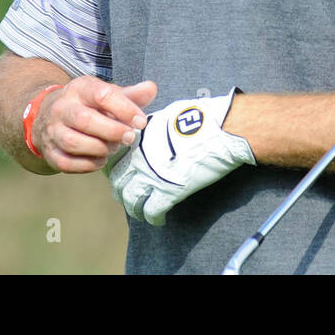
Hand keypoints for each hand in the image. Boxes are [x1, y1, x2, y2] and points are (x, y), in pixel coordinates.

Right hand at [32, 76, 157, 172]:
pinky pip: (67, 163)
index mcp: (80, 88)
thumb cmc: (88, 105)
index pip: (102, 95)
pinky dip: (88, 164)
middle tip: (129, 138)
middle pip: (85, 120)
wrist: (50, 116)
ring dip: (100, 148)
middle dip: (112, 131)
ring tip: (113, 147)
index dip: (125, 109)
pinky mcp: (50, 152)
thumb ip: (130, 94)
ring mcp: (53, 130)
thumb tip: (151, 89)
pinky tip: (100, 159)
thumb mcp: (107, 94)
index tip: (140, 121)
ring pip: (74, 142)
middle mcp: (62, 107)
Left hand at [106, 90, 254, 225]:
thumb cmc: (200, 116)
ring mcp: (153, 176)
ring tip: (139, 212)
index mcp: (138, 137)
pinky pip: (152, 211)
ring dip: (134, 208)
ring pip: (131, 199)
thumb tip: (149, 130)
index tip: (119, 174)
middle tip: (126, 195)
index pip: (114, 157)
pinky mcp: (169, 192)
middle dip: (121, 190)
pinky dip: (153, 218)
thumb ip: (152, 127)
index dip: (114, 168)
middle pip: (118, 181)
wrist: (220, 129)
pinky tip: (158, 219)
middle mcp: (140, 157)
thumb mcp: (167, 114)